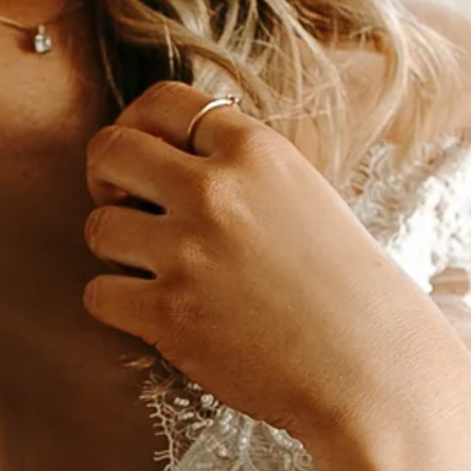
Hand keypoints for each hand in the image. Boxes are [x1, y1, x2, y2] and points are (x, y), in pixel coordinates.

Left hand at [81, 81, 470, 470]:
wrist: (372, 368)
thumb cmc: (350, 291)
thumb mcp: (307, 196)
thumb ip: (244, 172)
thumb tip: (174, 161)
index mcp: (256, 151)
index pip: (163, 102)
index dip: (138, 126)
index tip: (143, 159)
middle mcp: (216, 190)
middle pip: (109, 150)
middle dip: (106, 178)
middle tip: (128, 208)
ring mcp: (187, 252)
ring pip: (98, 227)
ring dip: (117, 250)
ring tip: (157, 271)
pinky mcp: (168, 314)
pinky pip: (99, 294)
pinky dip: (119, 305)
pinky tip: (156, 313)